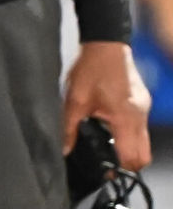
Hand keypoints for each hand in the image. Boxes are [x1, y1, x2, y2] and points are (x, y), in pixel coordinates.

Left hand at [63, 41, 151, 170]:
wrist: (105, 41)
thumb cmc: (91, 67)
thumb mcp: (75, 99)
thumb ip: (69, 127)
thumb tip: (65, 149)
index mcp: (126, 119)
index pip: (132, 158)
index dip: (117, 168)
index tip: (102, 168)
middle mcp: (140, 117)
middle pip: (143, 156)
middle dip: (126, 162)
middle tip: (105, 158)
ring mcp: (144, 109)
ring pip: (143, 142)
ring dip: (127, 146)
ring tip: (105, 140)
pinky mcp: (142, 102)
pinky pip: (140, 127)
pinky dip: (128, 132)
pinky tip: (109, 124)